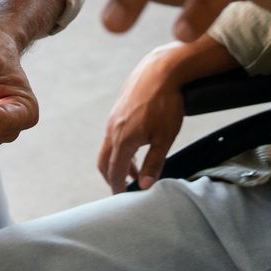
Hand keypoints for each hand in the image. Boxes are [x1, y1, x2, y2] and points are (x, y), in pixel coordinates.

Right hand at [97, 46, 187, 191]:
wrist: (161, 70)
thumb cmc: (167, 103)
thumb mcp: (165, 137)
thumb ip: (154, 163)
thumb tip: (144, 185)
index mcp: (123, 139)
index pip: (114, 172)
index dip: (117, 188)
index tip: (122, 199)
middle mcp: (112, 130)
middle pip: (104, 162)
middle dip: (111, 178)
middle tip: (123, 189)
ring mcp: (113, 119)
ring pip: (109, 148)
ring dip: (118, 162)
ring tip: (134, 171)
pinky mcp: (117, 111)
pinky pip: (112, 135)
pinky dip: (120, 148)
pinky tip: (136, 148)